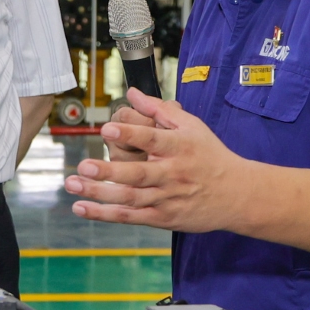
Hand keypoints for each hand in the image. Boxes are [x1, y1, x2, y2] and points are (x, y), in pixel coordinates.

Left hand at [65, 89, 253, 233]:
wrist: (237, 194)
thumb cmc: (209, 155)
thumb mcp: (192, 127)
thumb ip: (159, 110)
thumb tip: (132, 92)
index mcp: (179, 147)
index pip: (153, 139)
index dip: (130, 134)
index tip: (107, 127)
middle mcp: (172, 174)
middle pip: (138, 174)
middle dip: (108, 171)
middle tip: (82, 166)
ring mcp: (167, 198)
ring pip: (130, 198)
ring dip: (99, 194)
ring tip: (72, 185)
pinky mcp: (163, 217)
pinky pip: (130, 216)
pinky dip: (105, 214)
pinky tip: (81, 207)